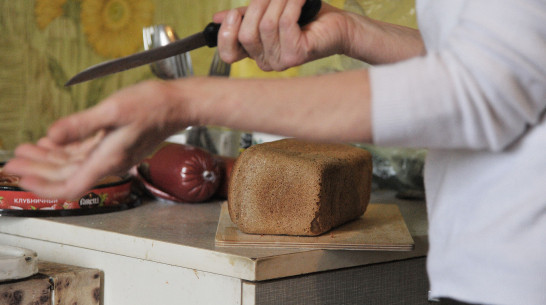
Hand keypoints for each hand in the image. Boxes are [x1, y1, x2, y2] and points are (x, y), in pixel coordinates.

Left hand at [4, 81, 186, 198]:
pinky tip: (53, 141)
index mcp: (108, 159)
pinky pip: (85, 155)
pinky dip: (66, 151)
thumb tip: (51, 136)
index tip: (22, 179)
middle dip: (38, 171)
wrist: (178, 104)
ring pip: (74, 165)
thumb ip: (80, 125)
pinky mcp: (116, 146)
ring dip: (49, 160)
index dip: (44, 187)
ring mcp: (113, 155)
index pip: (70, 186)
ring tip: (25, 151)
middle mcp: (110, 162)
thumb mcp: (113, 111)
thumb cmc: (152, 106)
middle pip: (67, 176)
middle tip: (12, 163)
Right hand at [213, 1, 347, 70]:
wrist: (337, 26)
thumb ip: (245, 16)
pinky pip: (284, 23)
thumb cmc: (306, 18)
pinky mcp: (296, 56)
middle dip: (257, 7)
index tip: (233, 15)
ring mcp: (281, 62)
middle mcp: (266, 62)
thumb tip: (218, 17)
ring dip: (277, 2)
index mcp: (256, 54)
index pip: (228, 54)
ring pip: (266, 26)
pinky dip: (291, 4)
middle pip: (246, 35)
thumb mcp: (269, 13)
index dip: (225, 34)